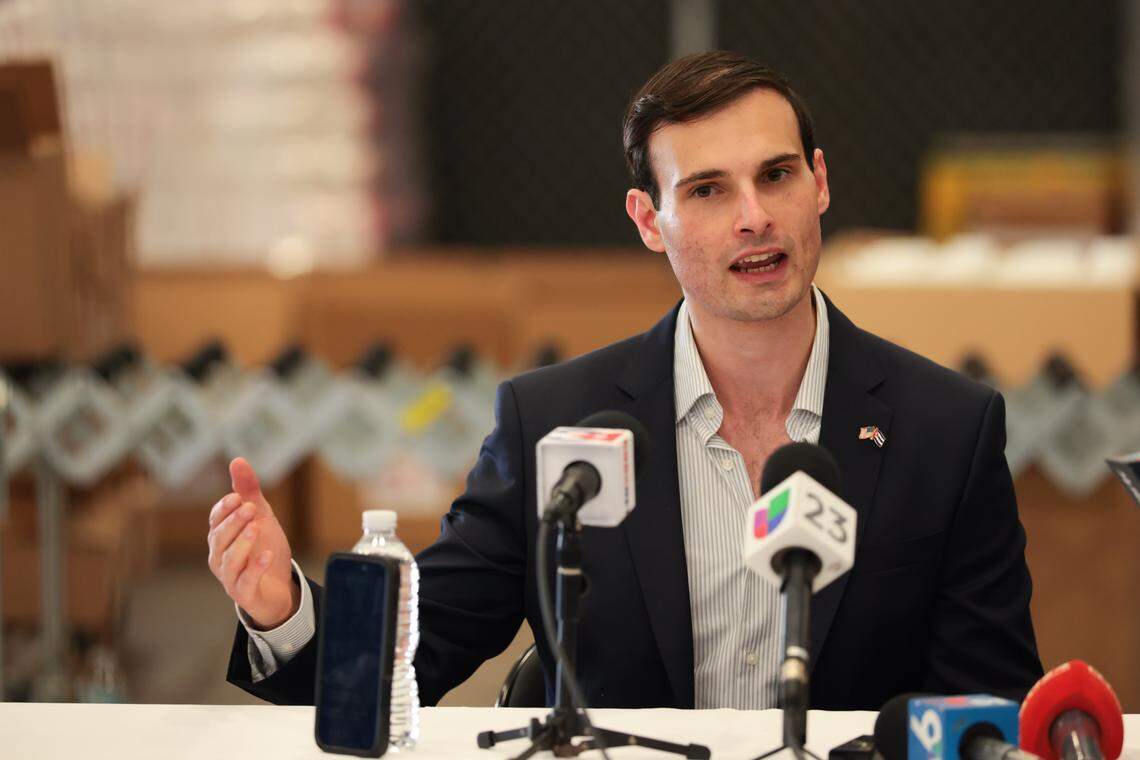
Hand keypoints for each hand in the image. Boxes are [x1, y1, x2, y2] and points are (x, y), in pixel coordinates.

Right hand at [207, 457, 299, 629]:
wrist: (278, 586)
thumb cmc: (263, 547)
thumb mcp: (260, 515)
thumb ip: (248, 490)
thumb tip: (237, 460)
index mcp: (221, 536)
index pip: (216, 519)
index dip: (225, 509)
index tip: (238, 497)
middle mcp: (219, 556)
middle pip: (220, 538)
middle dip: (234, 522)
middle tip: (250, 508)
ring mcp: (230, 577)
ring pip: (229, 560)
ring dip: (242, 543)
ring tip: (256, 528)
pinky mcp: (245, 593)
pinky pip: (247, 581)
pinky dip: (256, 568)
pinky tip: (266, 555)